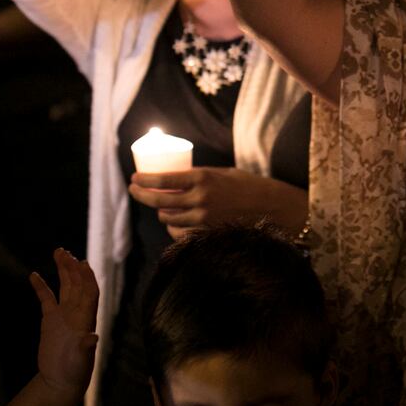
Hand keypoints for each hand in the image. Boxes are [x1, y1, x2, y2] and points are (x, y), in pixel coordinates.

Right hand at [29, 248, 98, 399]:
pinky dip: (41, 287)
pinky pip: (46, 298)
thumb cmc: (75, 371)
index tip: (81, 262)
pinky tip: (33, 275)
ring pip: (64, 286)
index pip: (90, 291)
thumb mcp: (81, 359)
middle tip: (63, 251)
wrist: (60, 381)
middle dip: (72, 267)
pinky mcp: (50, 320)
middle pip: (77, 284)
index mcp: (86, 318)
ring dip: (62, 270)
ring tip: (57, 252)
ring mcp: (63, 315)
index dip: (87, 277)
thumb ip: (86, 348)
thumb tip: (92, 338)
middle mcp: (77, 312)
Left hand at [129, 167, 307, 238]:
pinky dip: (174, 227)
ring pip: (167, 218)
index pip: (164, 180)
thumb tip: (174, 178)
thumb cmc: (248, 185)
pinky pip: (179, 233)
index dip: (144, 180)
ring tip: (162, 205)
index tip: (134, 178)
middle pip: (159, 201)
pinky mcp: (207, 233)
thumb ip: (198, 176)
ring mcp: (203, 219)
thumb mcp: (222, 172)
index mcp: (202, 179)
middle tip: (135, 189)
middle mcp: (200, 199)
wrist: (271, 206)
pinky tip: (175, 221)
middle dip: (141, 195)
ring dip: (162, 211)